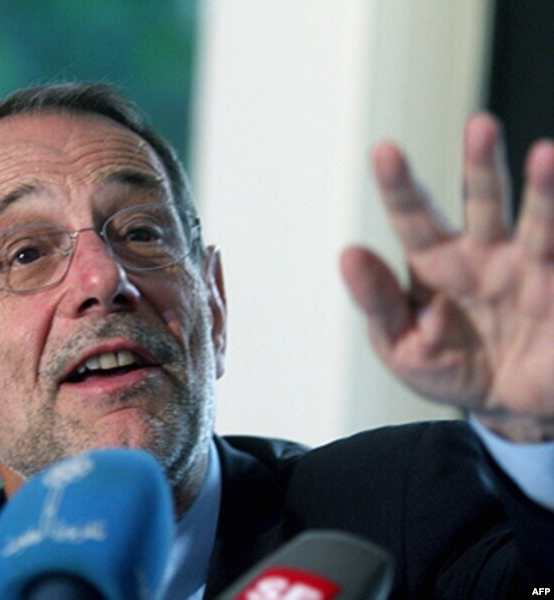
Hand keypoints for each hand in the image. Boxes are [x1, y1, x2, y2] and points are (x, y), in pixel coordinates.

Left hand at [340, 114, 553, 441]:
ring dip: (545, 190)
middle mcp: (487, 254)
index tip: (385, 151)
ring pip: (542, 222)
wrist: (510, 407)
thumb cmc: (450, 369)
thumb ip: (378, 304)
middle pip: (484, 201)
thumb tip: (348, 256)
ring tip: (547, 156)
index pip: (414, 217)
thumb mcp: (403, 347)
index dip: (399, 185)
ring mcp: (533, 269)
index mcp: (437, 264)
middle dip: (483, 165)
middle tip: (479, 127)